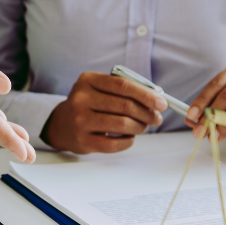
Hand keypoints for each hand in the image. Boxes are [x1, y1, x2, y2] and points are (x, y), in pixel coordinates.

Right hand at [41, 71, 166, 153]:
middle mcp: (81, 98)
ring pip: (123, 124)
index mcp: (88, 80)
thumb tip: (158, 95)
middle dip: (147, 113)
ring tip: (142, 127)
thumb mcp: (102, 89)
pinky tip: (129, 137)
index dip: (146, 94)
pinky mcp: (83, 140)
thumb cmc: (91, 104)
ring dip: (140, 127)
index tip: (162, 103)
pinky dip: (128, 141)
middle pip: (125, 105)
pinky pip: (115, 144)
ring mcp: (80, 120)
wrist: (63, 125)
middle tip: (156, 118)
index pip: (122, 85)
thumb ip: (127, 89)